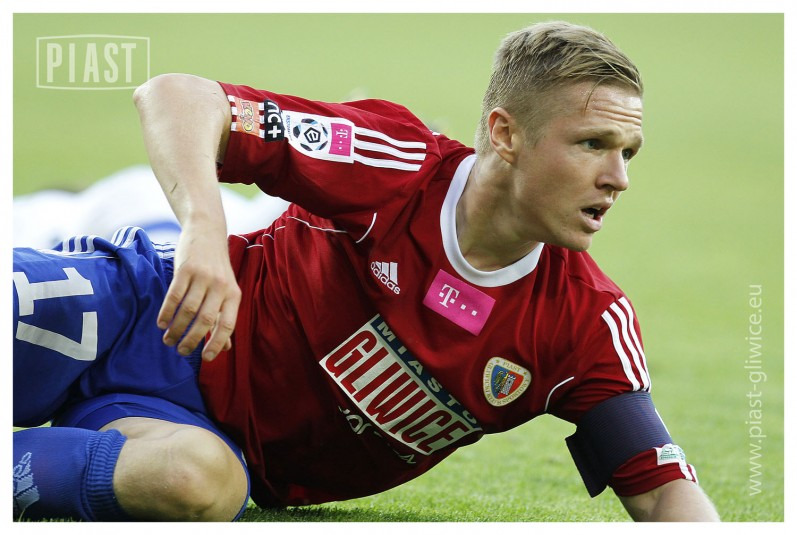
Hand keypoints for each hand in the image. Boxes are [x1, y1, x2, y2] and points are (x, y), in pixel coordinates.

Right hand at [157, 223, 240, 360]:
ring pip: (188, 310)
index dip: (218, 343)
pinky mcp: (186, 269)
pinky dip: (167, 312)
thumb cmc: (217, 268)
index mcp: (234, 294)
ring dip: (176, 329)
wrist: (207, 232)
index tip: (206, 358)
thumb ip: (225, 317)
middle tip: (181, 352)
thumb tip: (226, 347)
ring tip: (168, 340)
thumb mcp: (227, 290)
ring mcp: (203, 277)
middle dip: (191, 340)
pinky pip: (174, 295)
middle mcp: (220, 286)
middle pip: (205, 320)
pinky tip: (161, 323)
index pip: (228, 324)